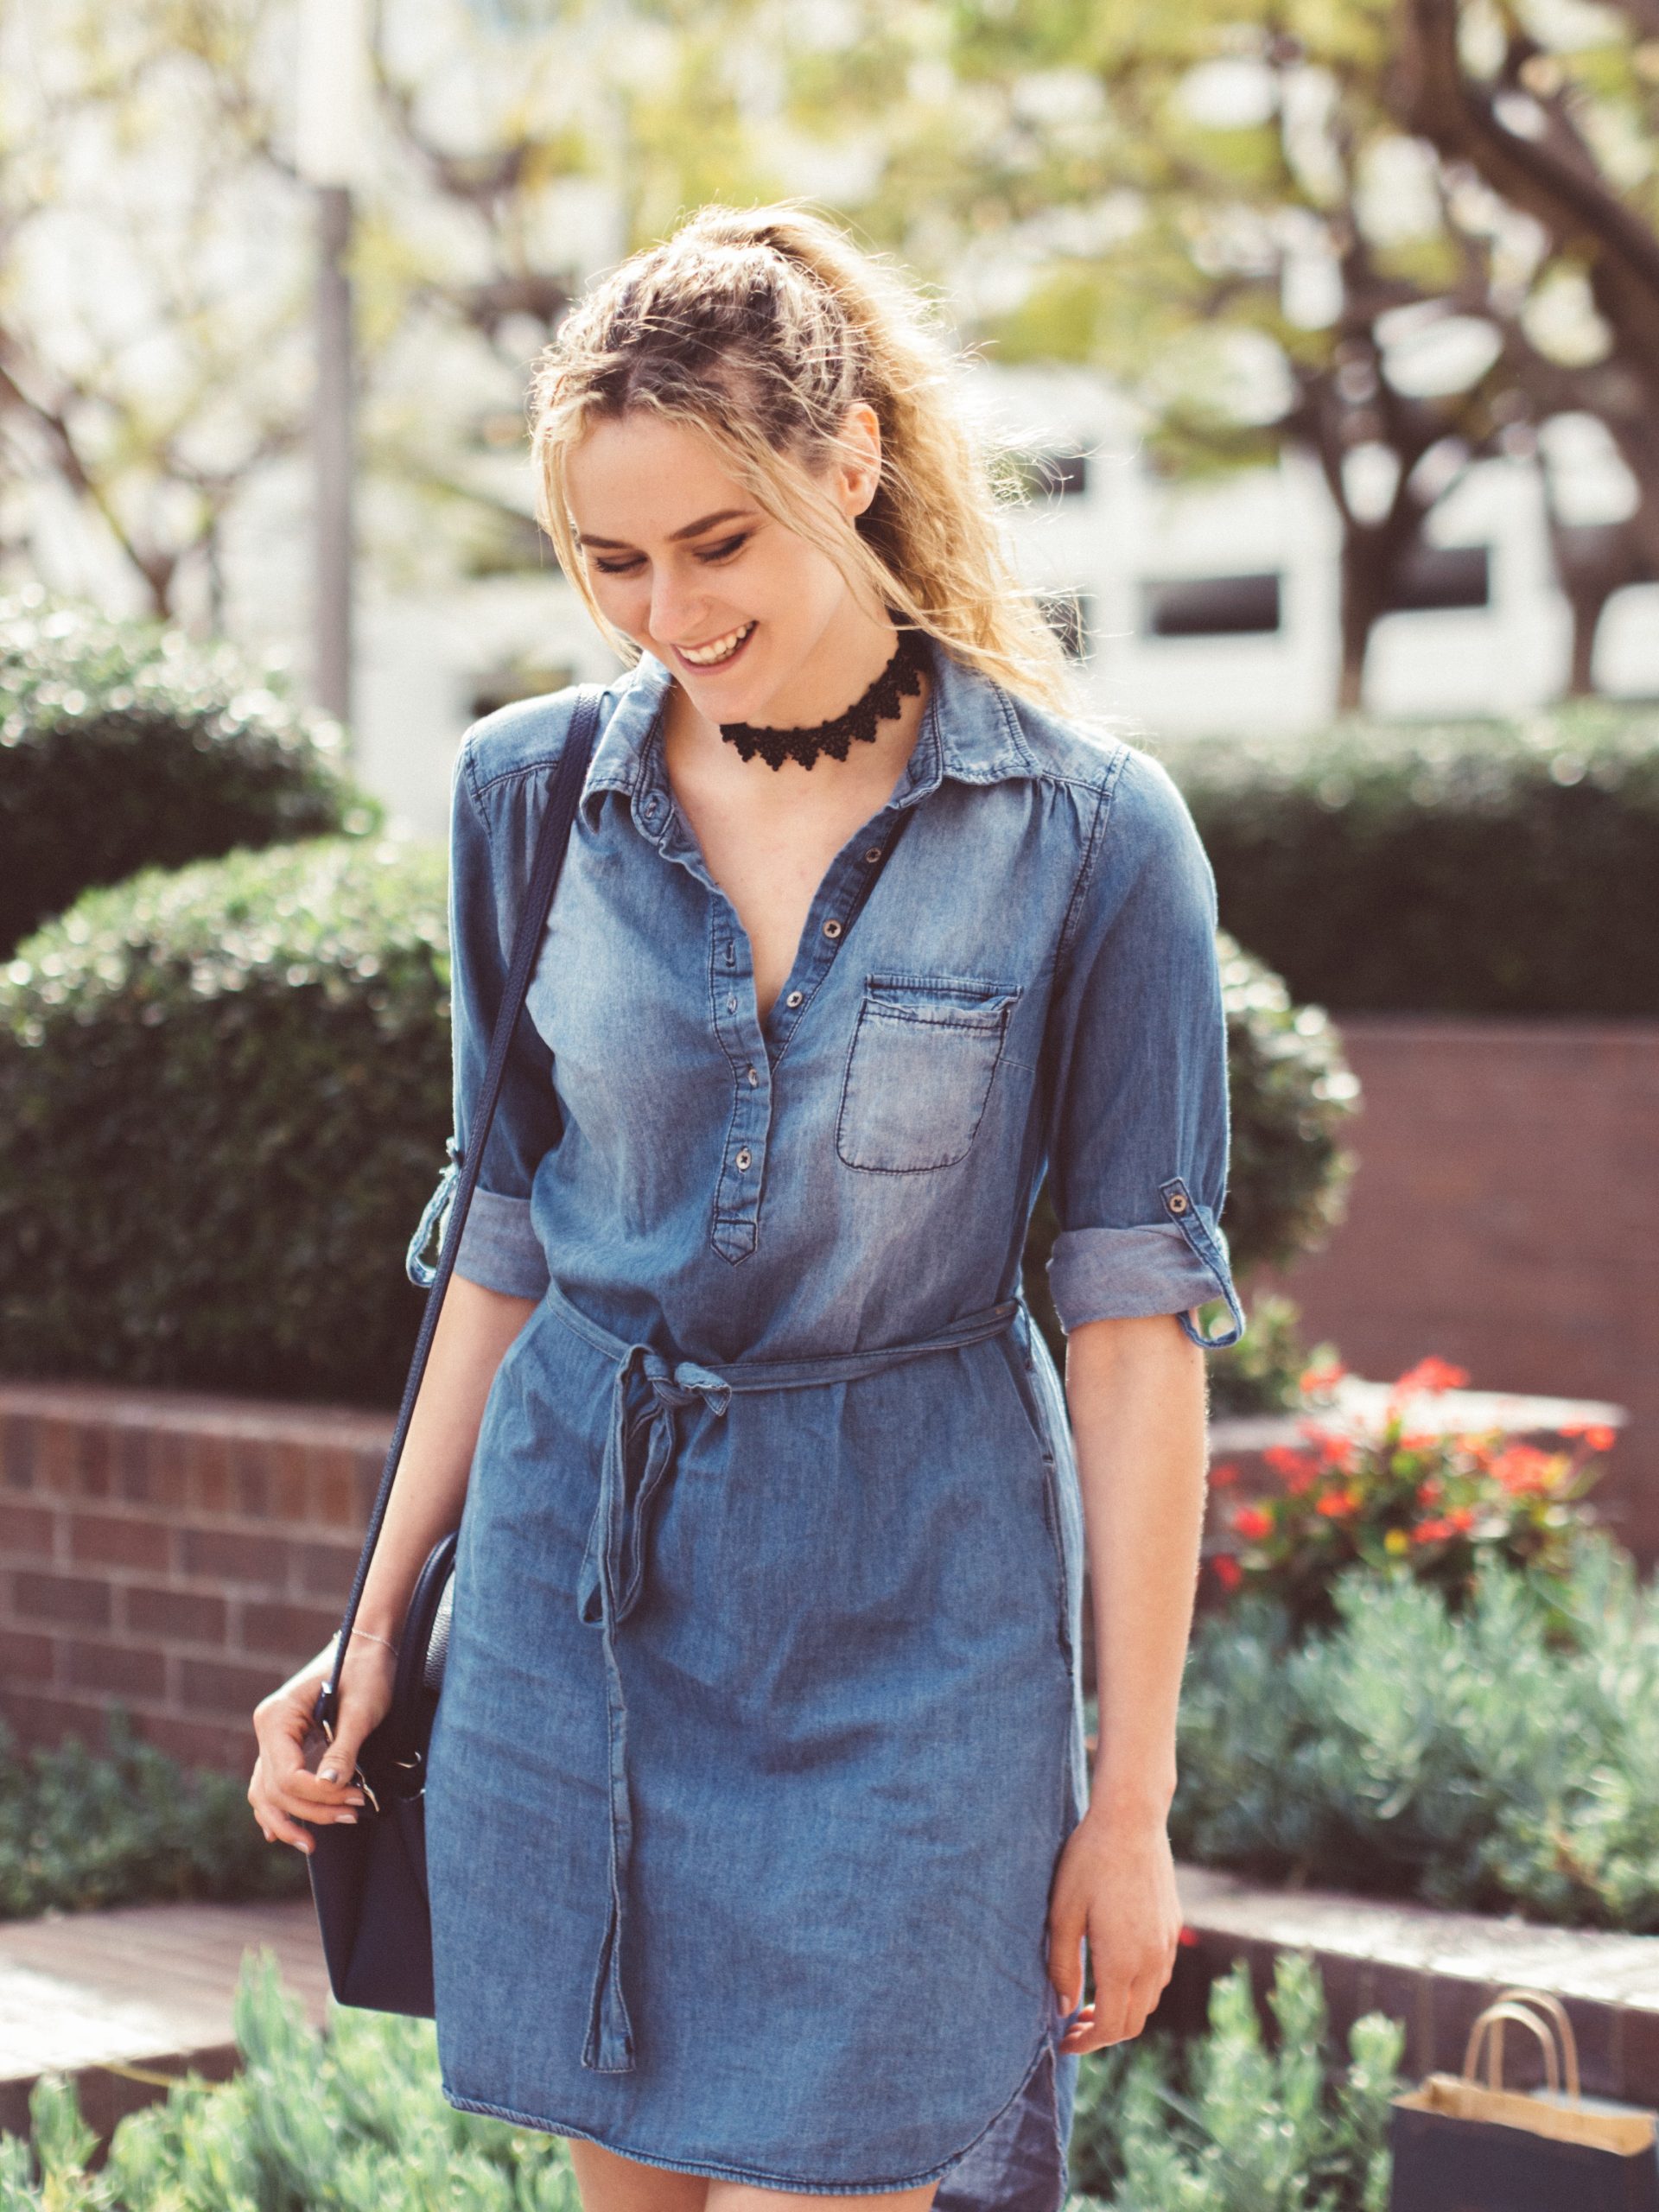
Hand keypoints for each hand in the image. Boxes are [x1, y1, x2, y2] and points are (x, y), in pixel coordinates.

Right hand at [247, 1633, 395, 1854]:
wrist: (369, 1646)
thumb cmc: (367, 1670)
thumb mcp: (361, 1710)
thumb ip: (344, 1748)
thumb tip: (329, 1785)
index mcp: (278, 1716)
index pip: (286, 1775)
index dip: (318, 1795)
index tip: (355, 1797)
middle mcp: (268, 1728)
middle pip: (276, 1790)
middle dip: (312, 1810)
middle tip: (353, 1814)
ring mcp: (274, 1737)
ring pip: (268, 1793)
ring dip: (292, 1818)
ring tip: (315, 1843)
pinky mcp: (287, 1744)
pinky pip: (273, 1784)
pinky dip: (280, 1809)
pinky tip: (285, 1833)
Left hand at [1047, 1804, 1182, 2054]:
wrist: (1131, 1820)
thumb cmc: (1089, 1862)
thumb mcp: (1063, 1912)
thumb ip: (1063, 1965)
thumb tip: (1063, 2009)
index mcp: (1122, 1961)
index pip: (1111, 2027)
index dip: (1086, 2043)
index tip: (1063, 2042)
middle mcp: (1151, 1960)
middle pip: (1133, 2022)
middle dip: (1102, 2033)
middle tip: (1072, 2025)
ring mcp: (1166, 1944)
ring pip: (1148, 2001)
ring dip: (1121, 2012)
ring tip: (1089, 2001)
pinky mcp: (1171, 1927)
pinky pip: (1158, 1976)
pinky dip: (1137, 1989)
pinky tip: (1113, 1971)